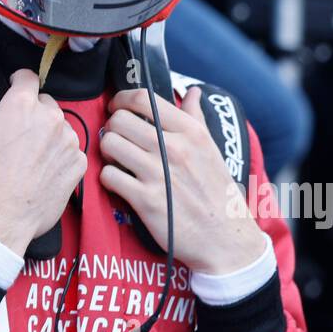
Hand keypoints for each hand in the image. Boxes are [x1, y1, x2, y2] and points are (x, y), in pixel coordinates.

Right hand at [0, 64, 85, 257]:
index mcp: (22, 104)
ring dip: (46, 135)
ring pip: (59, 127)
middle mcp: (51, 118)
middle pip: (44, 103)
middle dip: (30, 113)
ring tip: (25, 156)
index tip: (9, 96)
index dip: (17, 84)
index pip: (27, 77)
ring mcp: (68, 142)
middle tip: (12, 136)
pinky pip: (70, 152)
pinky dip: (58, 158)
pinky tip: (39, 171)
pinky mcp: (76, 165)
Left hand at [99, 86, 266, 274]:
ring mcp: (158, 174)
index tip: (117, 108)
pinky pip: (108, 176)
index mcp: (190, 131)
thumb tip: (193, 92)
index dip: (121, 100)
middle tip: (117, 140)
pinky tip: (119, 182)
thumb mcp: (212, 149)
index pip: (142, 98)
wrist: (226, 239)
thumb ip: (196, 118)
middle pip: (119, 120)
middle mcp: (174, 148)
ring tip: (116, 160)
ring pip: (109, 144)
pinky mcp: (145, 200)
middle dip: (112, 128)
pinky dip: (108, 178)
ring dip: (106, 152)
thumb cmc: (217, 192)